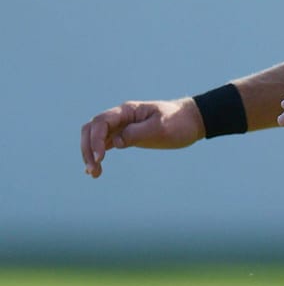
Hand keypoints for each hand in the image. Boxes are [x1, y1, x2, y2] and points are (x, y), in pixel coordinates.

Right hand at [81, 98, 204, 177]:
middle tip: (93, 168)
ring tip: (94, 174)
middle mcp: (121, 117)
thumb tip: (115, 142)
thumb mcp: (161, 128)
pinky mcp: (126, 136)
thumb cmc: (179, 122)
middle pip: (92, 129)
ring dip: (90, 154)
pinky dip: (98, 155)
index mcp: (128, 111)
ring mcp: (122, 126)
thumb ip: (137, 133)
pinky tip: (96, 171)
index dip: (95, 139)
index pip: (101, 122)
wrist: (192, 121)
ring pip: (96, 138)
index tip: (100, 158)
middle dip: (87, 148)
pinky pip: (105, 144)